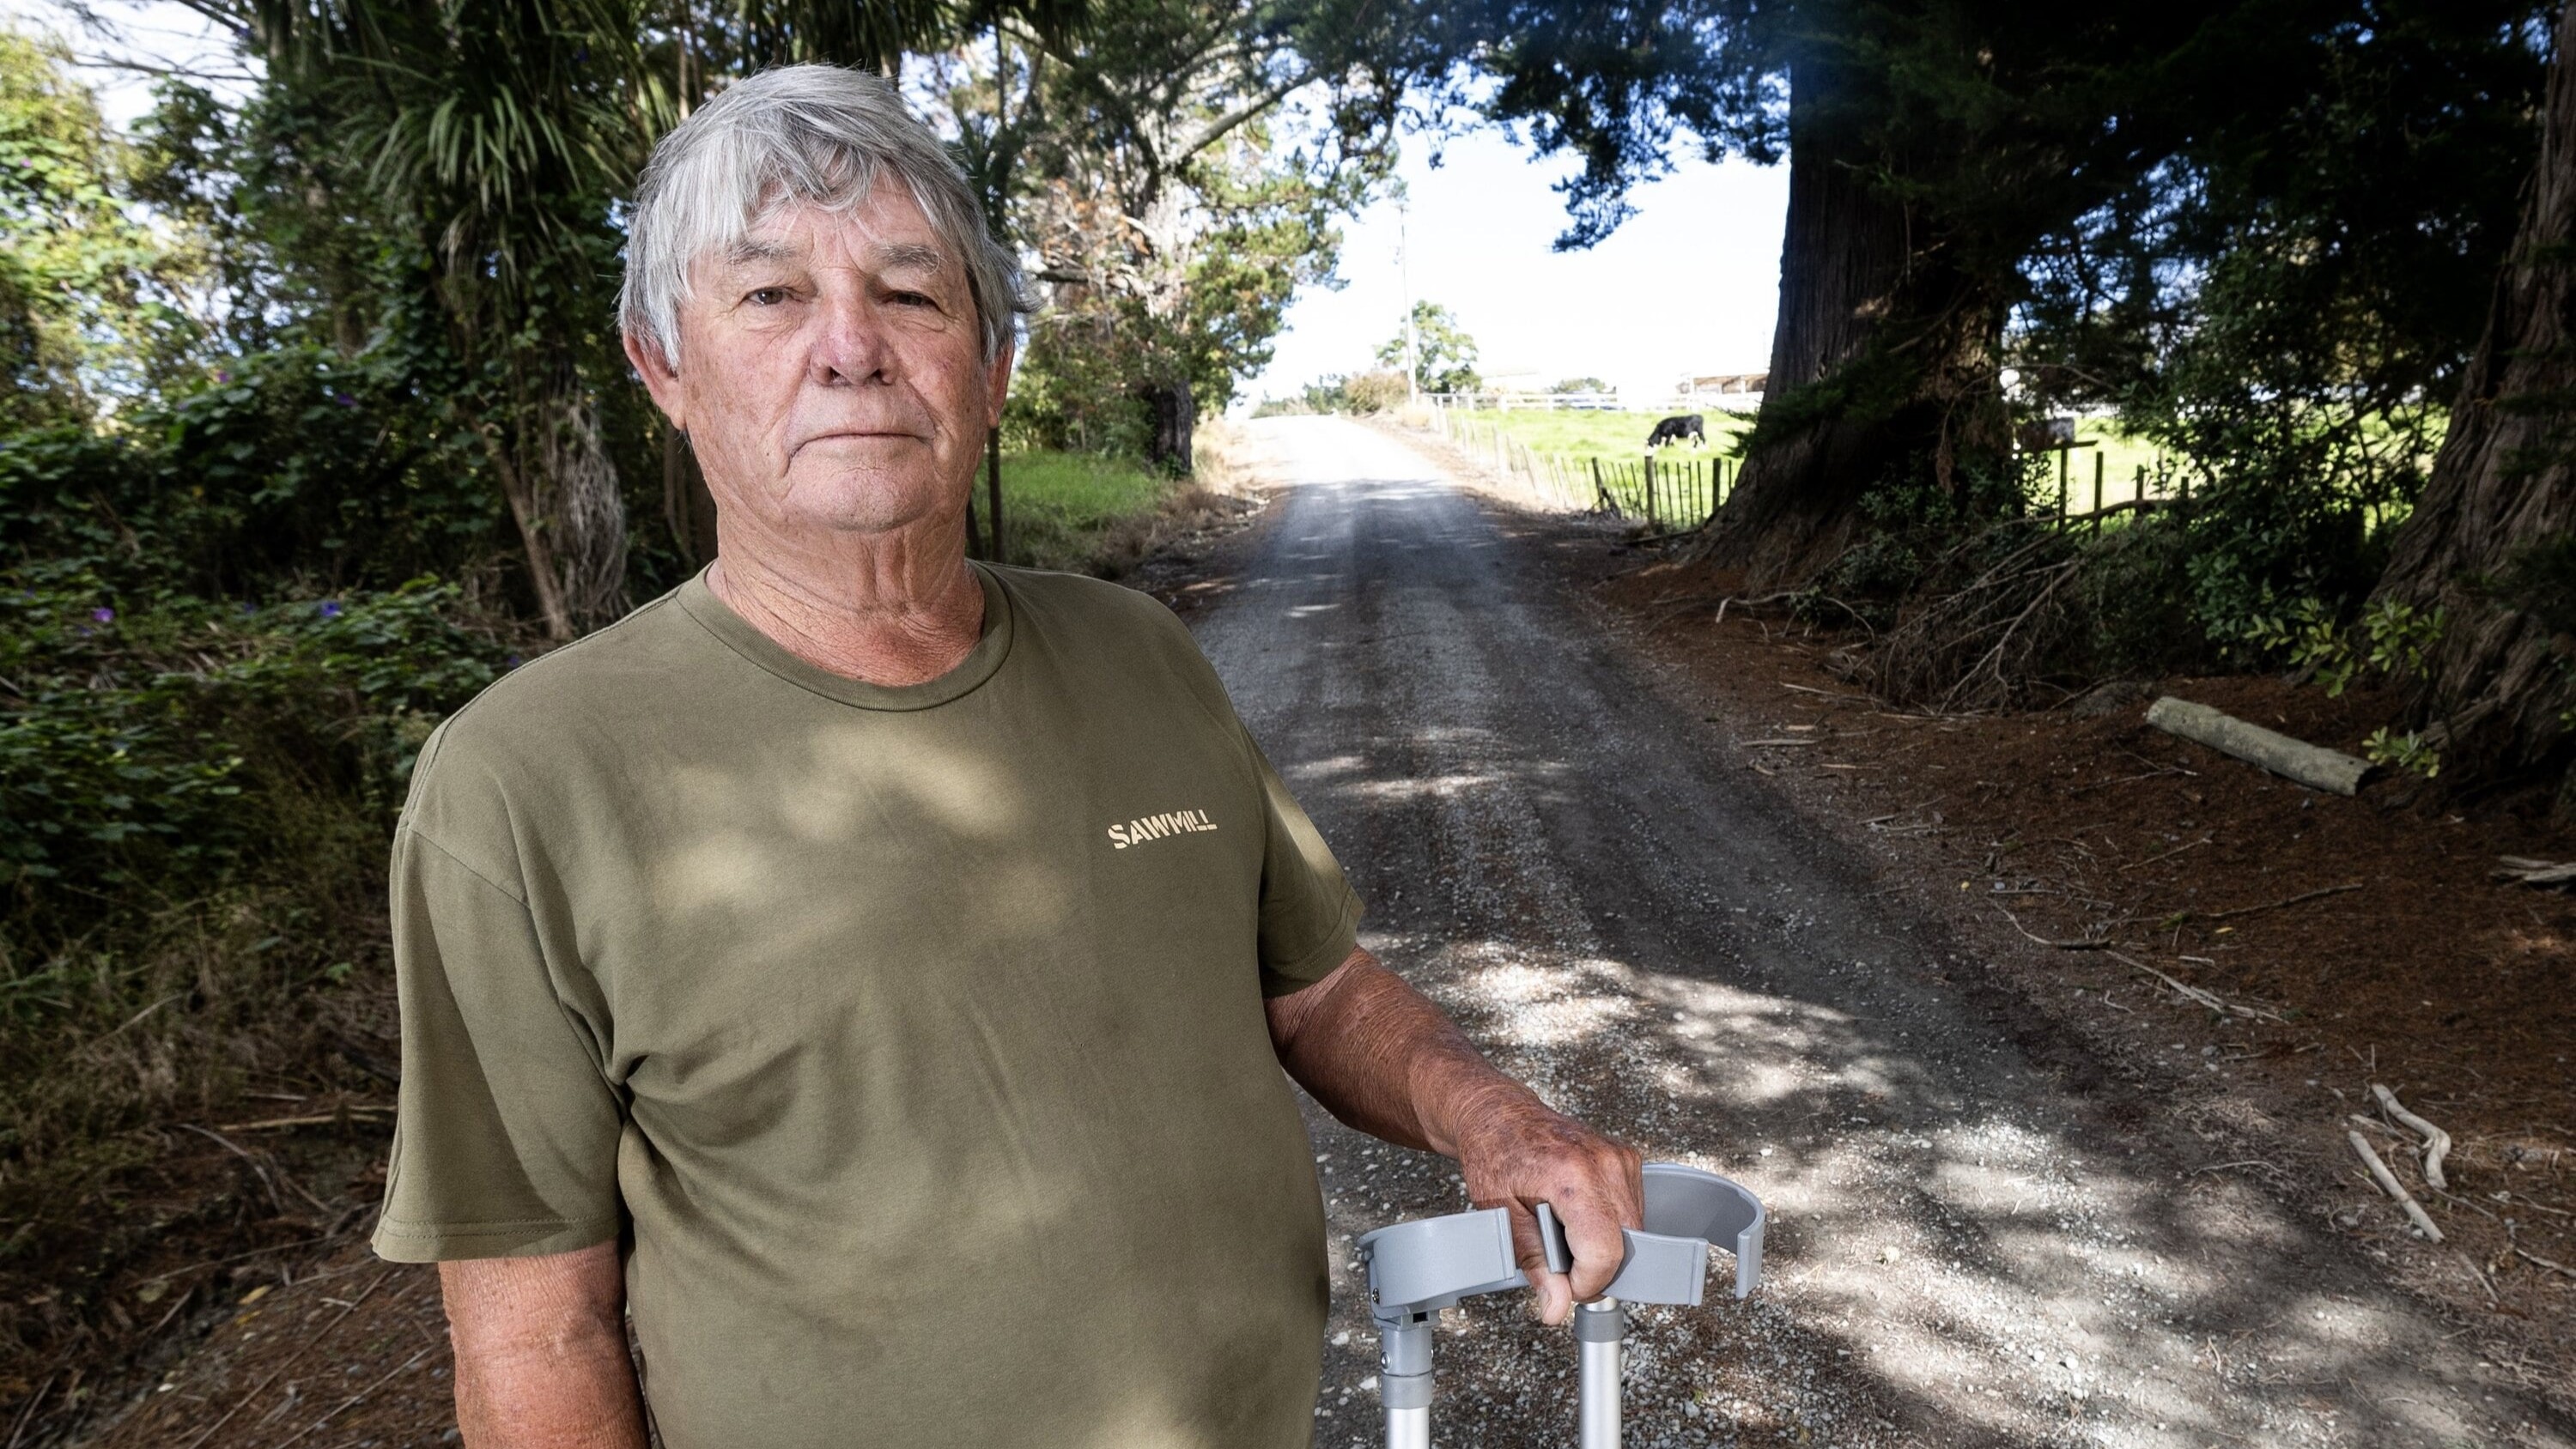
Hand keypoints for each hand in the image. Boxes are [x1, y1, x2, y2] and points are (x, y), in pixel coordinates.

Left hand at [1451, 1090, 1642, 1324]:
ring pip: (1634, 1231)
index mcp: (1572, 1177)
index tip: (1565, 1286)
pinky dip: (1609, 1224)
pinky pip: (1632, 1210)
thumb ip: (1534, 1263)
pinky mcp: (1627, 1159)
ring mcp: (1620, 1158)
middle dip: (1596, 1267)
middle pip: (1627, 1245)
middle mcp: (1605, 1164)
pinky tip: (1578, 1214)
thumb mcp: (1502, 1215)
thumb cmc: (1494, 1155)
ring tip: (1564, 1230)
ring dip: (1604, 1245)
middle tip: (1560, 1261)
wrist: (1498, 1114)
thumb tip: (1556, 1307)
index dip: (1587, 1282)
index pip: (1605, 1251)